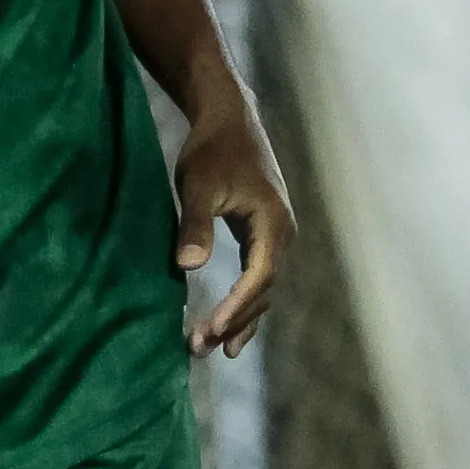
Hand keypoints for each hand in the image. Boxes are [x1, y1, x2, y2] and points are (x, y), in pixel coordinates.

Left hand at [172, 97, 290, 359]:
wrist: (228, 118)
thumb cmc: (211, 149)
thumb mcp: (198, 185)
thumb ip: (195, 224)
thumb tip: (188, 267)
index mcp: (272, 223)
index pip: (258, 276)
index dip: (236, 306)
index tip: (212, 330)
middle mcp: (281, 233)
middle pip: (263, 290)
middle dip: (234, 321)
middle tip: (201, 348)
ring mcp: (276, 235)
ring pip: (262, 288)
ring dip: (239, 318)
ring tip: (214, 349)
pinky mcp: (263, 233)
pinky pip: (257, 277)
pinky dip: (243, 302)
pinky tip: (227, 325)